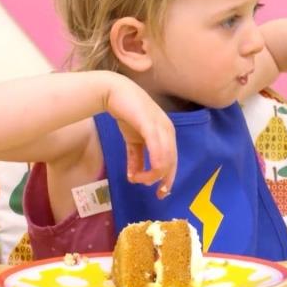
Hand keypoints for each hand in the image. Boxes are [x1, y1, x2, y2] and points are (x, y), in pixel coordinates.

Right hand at [104, 76, 176, 198]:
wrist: (114, 93)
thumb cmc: (126, 114)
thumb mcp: (133, 141)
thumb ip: (136, 158)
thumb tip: (133, 177)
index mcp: (167, 135)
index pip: (173, 160)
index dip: (169, 178)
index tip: (161, 193)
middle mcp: (168, 131)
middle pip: (171, 161)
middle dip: (163, 180)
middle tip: (156, 193)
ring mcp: (161, 127)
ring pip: (165, 157)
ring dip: (151, 174)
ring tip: (138, 180)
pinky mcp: (150, 124)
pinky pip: (156, 147)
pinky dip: (152, 163)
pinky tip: (141, 173)